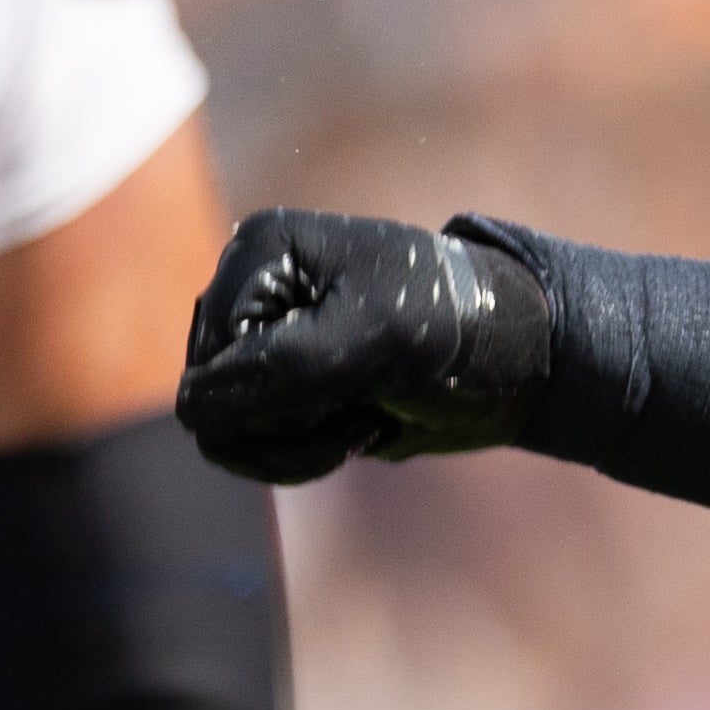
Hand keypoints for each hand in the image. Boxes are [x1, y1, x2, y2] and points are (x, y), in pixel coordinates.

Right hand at [178, 210, 550, 484]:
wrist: (520, 357)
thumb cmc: (453, 327)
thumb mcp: (367, 342)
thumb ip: (274, 372)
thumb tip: (189, 409)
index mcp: (260, 255)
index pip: (211, 358)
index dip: (274, 393)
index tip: (351, 385)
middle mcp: (250, 293)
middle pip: (209, 396)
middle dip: (286, 423)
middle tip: (362, 407)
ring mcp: (265, 341)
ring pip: (228, 431)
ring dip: (296, 447)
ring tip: (365, 422)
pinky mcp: (288, 386)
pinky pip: (257, 446)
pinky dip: (305, 454)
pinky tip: (364, 429)